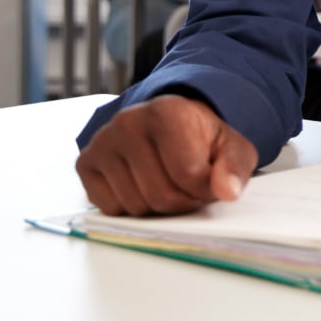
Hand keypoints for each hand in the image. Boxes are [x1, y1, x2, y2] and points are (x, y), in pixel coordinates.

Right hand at [75, 94, 257, 215]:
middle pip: (160, 196)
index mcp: (166, 112)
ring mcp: (102, 142)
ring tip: (167, 182)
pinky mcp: (85, 163)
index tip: (209, 179)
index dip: (204, 190)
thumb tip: (226, 192)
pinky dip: (129, 207)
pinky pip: (110, 208)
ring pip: (135, 206)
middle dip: (182, 201)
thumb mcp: (231, 146)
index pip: (188, 175)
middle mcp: (128, 122)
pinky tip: (141, 184)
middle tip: (188, 185)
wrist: (169, 124)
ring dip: (157, 207)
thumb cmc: (199, 138)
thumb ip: (235, 167)